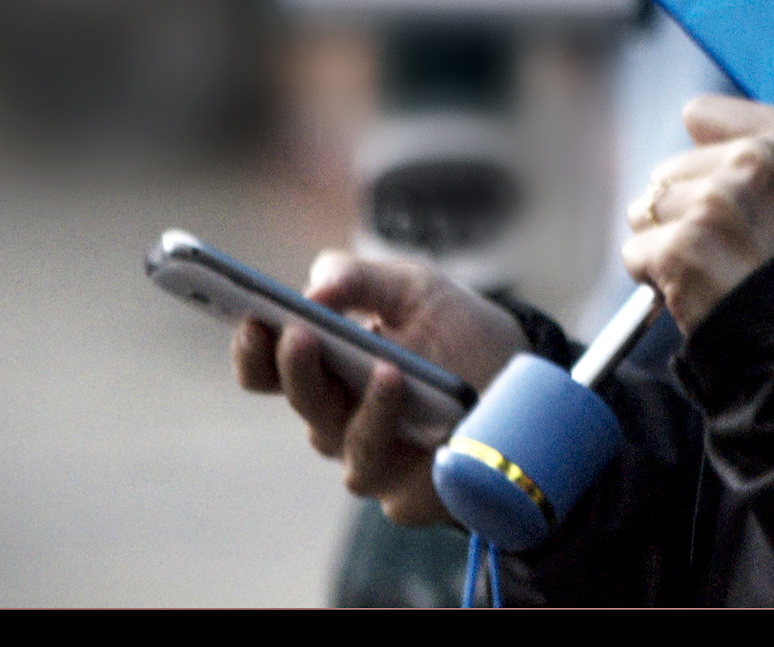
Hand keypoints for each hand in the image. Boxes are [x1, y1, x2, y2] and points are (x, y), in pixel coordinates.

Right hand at [231, 252, 525, 525]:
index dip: (253, 351)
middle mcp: (337, 419)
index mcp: (325, 369)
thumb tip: (314, 288)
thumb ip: (360, 278)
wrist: (521, 375)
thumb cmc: (454, 329)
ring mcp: (373, 461)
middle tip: (301, 333)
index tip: (252, 319)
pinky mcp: (413, 495)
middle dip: (298, 370)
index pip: (267, 371)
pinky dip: (417, 458)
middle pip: (304, 402)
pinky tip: (434, 430)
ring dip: (367, 409)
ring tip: (388, 370)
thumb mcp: (413, 287)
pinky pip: (402, 487)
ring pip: (349, 445)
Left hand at [622, 94, 773, 335]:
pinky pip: (637, 251)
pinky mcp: (679, 246)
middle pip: (670, 168)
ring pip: (648, 208)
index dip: (705, 154)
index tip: (723, 184)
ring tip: (709, 265)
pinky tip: (692, 287)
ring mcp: (713, 203)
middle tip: (725, 243)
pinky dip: (654, 276)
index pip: (699, 114)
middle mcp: (753, 160)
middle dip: (685, 206)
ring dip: (666, 240)